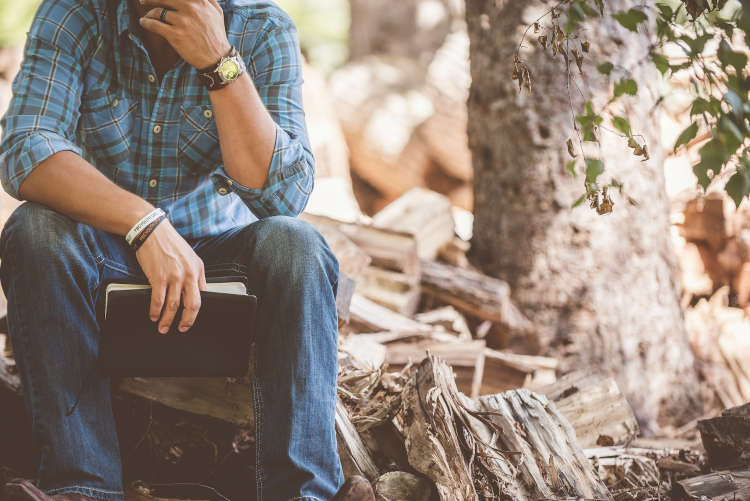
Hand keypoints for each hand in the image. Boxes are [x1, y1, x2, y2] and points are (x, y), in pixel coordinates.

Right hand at [135, 219, 206, 333]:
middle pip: (192, 305)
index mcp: (198, 269)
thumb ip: (195, 274)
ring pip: (173, 306)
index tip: (192, 318)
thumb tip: (199, 291)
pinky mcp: (158, 278)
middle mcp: (188, 274)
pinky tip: (153, 315)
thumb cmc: (170, 243)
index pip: (203, 295)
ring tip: (163, 327)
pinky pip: (158, 300)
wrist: (152, 231)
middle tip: (182, 329)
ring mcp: (174, 277)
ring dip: (167, 320)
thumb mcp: (190, 256)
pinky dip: (155, 311)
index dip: (197, 310)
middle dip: (187, 321)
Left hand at [139, 0, 231, 68]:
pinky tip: (144, 22)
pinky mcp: (175, 35)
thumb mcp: (216, 12)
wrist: (217, 58)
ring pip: (157, 11)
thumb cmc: (216, 35)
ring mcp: (182, 21)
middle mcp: (191, 8)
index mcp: (200, 1)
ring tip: (147, 16)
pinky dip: (146, 22)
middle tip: (143, 1)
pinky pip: (155, 25)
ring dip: (149, 13)